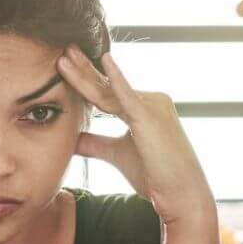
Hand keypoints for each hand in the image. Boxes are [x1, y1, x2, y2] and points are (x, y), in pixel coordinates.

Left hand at [57, 44, 214, 227]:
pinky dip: (116, 78)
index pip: (107, 92)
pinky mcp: (150, 116)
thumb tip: (72, 139)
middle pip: (107, 85)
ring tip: (64, 58)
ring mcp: (151, 106)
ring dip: (85, 74)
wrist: (180, 194)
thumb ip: (95, 144)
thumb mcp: (116, 154)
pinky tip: (104, 60)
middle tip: (63, 50)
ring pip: (109, 91)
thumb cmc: (154, 175)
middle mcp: (148, 101)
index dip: (85, 79)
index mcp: (141, 108)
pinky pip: (128, 95)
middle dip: (83, 69)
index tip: (65, 65)